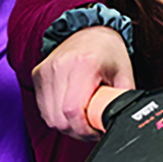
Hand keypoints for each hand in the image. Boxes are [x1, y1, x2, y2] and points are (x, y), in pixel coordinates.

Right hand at [32, 26, 135, 140]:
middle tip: (92, 126)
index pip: (73, 111)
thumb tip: (123, 123)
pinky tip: (70, 110)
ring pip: (49, 117)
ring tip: (82, 118)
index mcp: (84, 65)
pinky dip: (56, 116)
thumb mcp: (124, 75)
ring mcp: (46, 70)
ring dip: (66, 125)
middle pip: (59, 118)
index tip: (97, 131)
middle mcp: (60, 66)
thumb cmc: (108, 52)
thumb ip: (123, 101)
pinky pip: (43, 109)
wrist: (90, 30)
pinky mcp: (38, 75)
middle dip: (77, 131)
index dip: (84, 130)